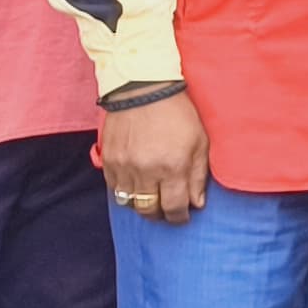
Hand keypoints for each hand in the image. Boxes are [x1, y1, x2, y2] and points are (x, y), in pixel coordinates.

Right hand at [100, 86, 211, 226]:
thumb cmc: (177, 114)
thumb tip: (197, 203)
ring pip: (129, 202)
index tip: (183, 216)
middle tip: (167, 210)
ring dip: (142, 205)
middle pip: (149, 210)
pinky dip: (125, 191)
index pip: (174, 208)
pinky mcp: (108, 160)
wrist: (143, 89)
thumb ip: (199, 176)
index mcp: (172, 167)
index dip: (179, 217)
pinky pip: (114, 188)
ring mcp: (124, 166)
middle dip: (160, 215)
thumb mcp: (200, 142)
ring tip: (152, 198)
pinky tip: (136, 184)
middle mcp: (146, 171)